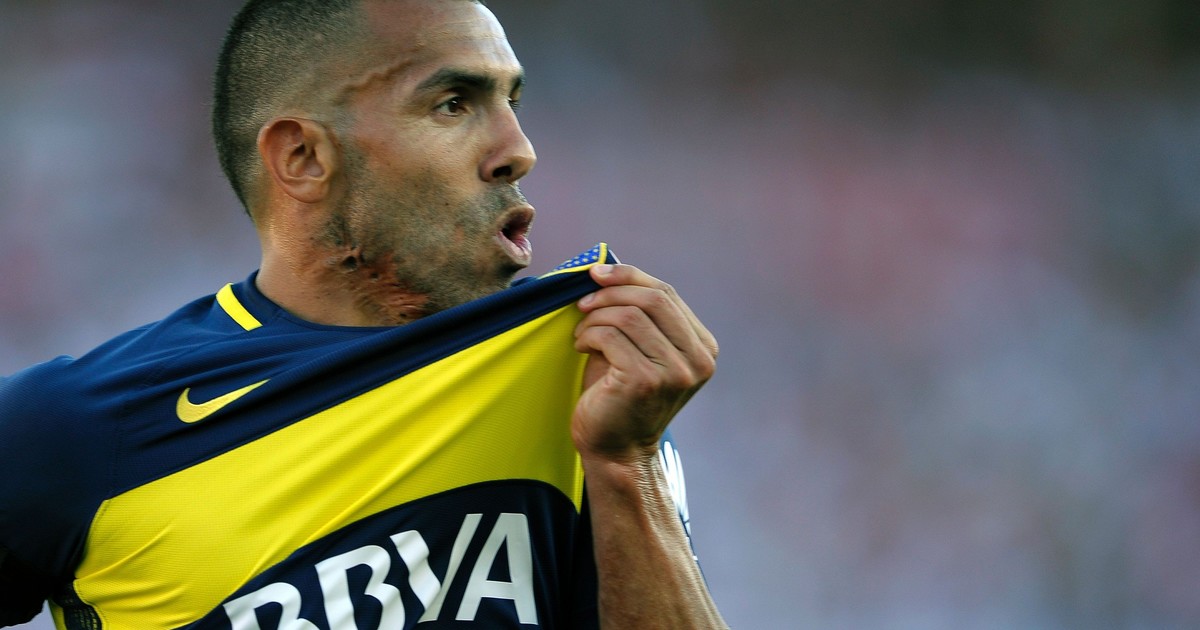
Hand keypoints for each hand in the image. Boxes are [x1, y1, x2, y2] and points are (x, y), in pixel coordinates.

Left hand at [572, 264, 718, 462]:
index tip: (597, 273)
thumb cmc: (620, 394)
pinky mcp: (646, 381)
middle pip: (654, 299)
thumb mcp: (639, 348)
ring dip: (596, 317)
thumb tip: (607, 268)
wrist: (615, 448)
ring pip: (630, 316)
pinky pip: (611, 336)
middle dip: (611, 293)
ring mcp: (676, 372)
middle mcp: (698, 360)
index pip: (667, 294)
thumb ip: (638, 314)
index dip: (629, 276)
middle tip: (582, 303)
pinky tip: (582, 347)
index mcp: (703, 347)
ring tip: (582, 333)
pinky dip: (589, 334)